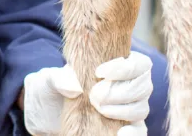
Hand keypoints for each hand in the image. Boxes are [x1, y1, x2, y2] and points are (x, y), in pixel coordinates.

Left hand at [22, 51, 152, 135]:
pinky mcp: (123, 127)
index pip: (139, 63)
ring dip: (124, 110)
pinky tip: (120, 133)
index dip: (126, 67)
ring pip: (142, 108)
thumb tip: (75, 86)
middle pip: (144, 86)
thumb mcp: (50, 80)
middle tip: (95, 96)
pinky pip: (139, 130)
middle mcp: (126, 85)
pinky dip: (134, 132)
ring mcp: (127, 107)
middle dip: (121, 91)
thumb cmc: (52, 88)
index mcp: (115, 64)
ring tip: (99, 110)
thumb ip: (59, 79)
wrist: (46, 113)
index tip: (99, 72)